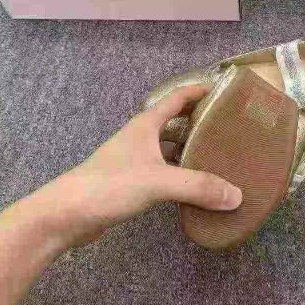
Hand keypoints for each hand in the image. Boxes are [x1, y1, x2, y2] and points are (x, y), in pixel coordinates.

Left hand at [45, 85, 241, 246]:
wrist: (67, 214)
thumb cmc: (110, 185)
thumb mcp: (158, 182)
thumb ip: (197, 186)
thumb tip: (236, 195)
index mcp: (145, 125)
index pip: (175, 98)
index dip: (197, 91)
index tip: (221, 90)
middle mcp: (139, 138)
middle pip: (172, 122)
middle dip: (197, 122)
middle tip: (226, 128)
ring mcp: (132, 160)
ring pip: (166, 148)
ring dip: (187, 149)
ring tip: (215, 157)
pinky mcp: (128, 183)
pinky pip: (161, 171)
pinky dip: (177, 174)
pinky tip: (191, 187)